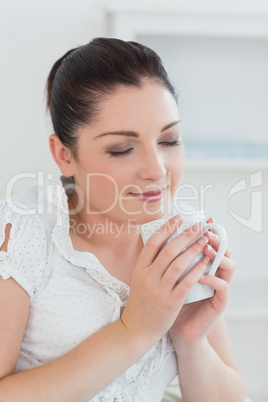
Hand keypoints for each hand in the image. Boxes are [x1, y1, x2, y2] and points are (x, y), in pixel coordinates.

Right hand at [121, 216, 210, 346]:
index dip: (167, 228)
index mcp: (139, 269)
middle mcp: (147, 277)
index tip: (179, 218)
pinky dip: (197, 271)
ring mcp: (158, 290)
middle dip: (186, 235)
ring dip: (194, 250)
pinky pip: (186, 283)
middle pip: (168, 250)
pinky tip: (206, 262)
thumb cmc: (141, 302)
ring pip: (178, 264)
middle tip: (199, 226)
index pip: (153, 243)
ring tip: (205, 240)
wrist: (137, 329)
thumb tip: (163, 241)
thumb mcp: (139, 279)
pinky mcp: (170, 302)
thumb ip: (150, 263)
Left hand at [169, 218, 235, 348]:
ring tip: (204, 247)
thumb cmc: (171, 301)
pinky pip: (222, 287)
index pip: (211, 243)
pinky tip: (201, 274)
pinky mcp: (219, 303)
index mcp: (203, 266)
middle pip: (223, 250)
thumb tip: (157, 235)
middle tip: (203, 229)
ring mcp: (218, 288)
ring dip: (217, 255)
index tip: (200, 220)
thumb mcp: (168, 278)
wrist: (178, 330)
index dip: (206, 231)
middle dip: (214, 237)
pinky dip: (213, 279)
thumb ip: (169, 259)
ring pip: (228, 265)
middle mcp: (214, 274)